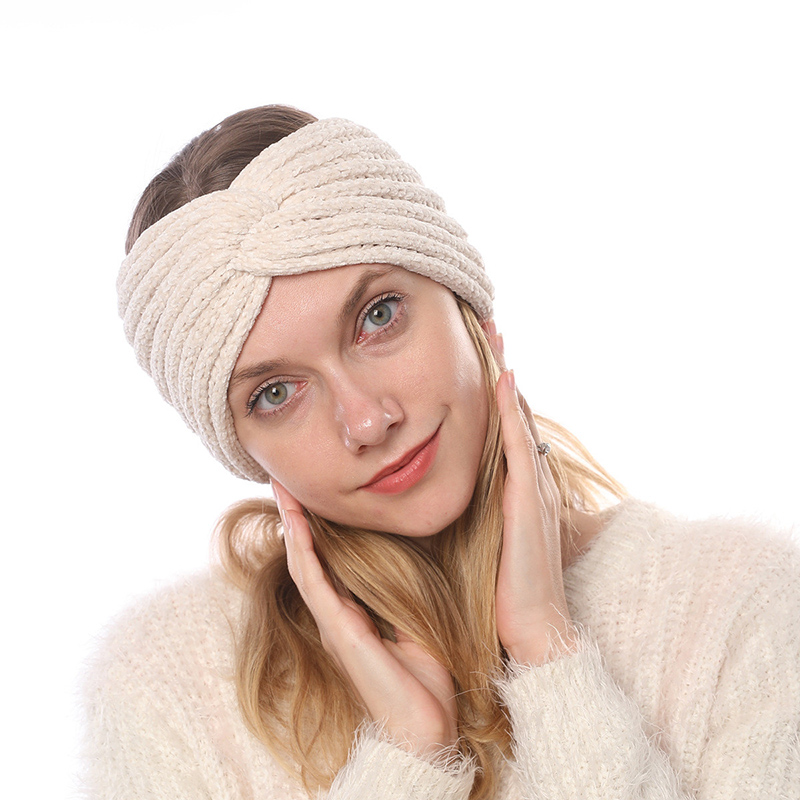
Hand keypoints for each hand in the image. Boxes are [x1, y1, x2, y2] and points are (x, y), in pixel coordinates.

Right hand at [272, 481, 458, 757]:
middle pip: (306, 557)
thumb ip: (402, 595)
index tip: (311, 493)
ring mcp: (333, 625)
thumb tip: (411, 557)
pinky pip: (315, 584)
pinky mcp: (340, 632)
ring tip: (284, 492)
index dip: (315, 527)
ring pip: (303, 565)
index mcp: (352, 614)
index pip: (326, 561)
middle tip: (286, 482)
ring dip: (292, 527)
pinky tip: (297, 526)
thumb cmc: (425, 681)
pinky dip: (303, 553)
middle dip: (295, 519)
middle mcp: (335, 617)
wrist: (427, 728)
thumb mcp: (415, 623)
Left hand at [484, 324, 578, 665]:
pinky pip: (518, 446)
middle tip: (487, 325)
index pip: (504, 426)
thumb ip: (476, 509)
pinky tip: (505, 382)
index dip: (493, 389)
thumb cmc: (504, 589)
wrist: (533, 628)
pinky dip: (513, 412)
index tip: (477, 354)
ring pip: (518, 418)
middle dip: (500, 368)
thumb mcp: (487, 538)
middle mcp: (529, 478)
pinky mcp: (528, 500)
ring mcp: (532, 486)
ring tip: (494, 336)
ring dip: (506, 376)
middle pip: (514, 410)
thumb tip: (447, 489)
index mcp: (516, 487)